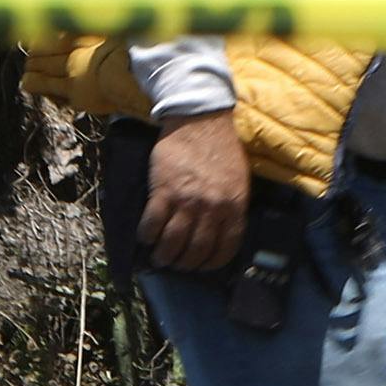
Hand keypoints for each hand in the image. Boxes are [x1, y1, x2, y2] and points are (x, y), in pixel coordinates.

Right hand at [141, 112, 251, 274]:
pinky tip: (146, 236)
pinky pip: (152, 223)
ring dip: (164, 255)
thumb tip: (220, 233)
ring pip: (173, 242)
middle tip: (177, 263)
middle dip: (185, 263)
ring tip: (160, 256)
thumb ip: (231, 206)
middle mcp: (212, 207)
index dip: (211, 263)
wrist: (200, 120)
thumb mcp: (238, 179)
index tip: (202, 266)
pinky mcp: (163, 191)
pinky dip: (147, 235)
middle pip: (196, 250)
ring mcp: (187, 200)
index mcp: (235, 205)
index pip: (225, 248)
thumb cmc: (221, 149)